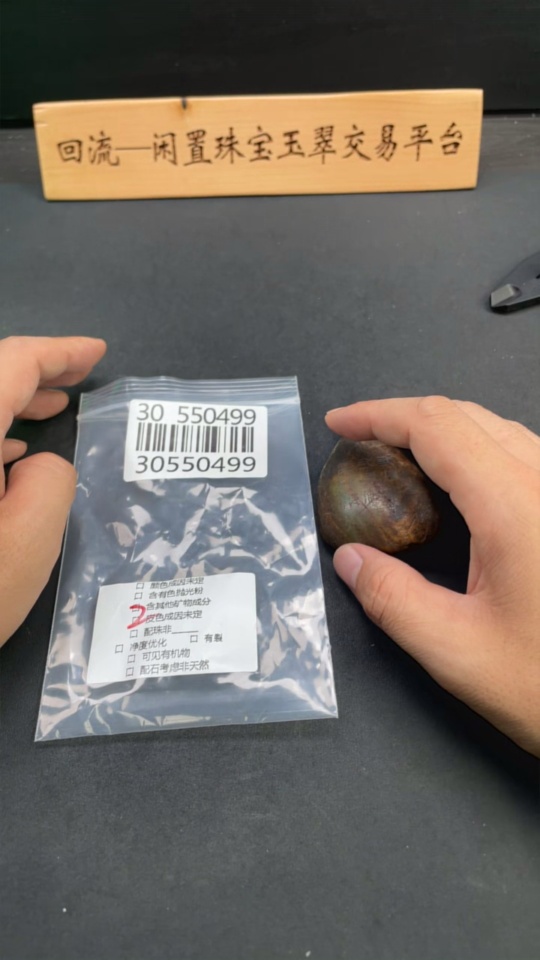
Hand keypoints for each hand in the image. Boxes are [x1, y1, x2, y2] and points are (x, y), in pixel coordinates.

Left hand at [0, 336, 106, 646]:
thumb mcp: (25, 547)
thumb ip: (50, 483)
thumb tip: (38, 463)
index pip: (10, 364)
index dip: (57, 352)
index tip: (95, 353)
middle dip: (32, 372)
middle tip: (78, 380)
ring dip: (5, 401)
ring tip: (50, 411)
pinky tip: (5, 458)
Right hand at [326, 396, 539, 756]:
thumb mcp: (457, 651)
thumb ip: (392, 599)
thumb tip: (349, 559)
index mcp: (515, 505)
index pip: (435, 426)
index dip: (378, 415)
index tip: (337, 424)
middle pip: (465, 416)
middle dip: (402, 416)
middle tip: (358, 441)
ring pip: (495, 429)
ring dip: (440, 430)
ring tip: (396, 456)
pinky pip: (519, 453)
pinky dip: (472, 450)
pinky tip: (455, 483)